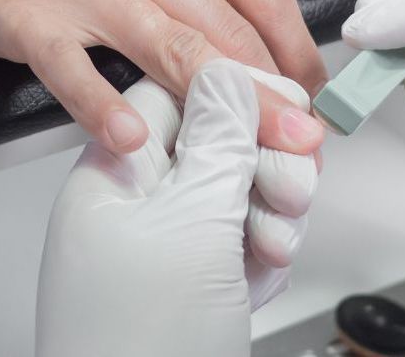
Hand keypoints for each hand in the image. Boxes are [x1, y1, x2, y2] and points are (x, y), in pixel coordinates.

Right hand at [0, 0, 326, 154]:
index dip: (291, 36)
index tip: (309, 80)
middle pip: (223, 21)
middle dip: (276, 85)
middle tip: (304, 134)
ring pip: (168, 45)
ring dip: (223, 106)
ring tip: (255, 148)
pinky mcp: (21, 16)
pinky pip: (72, 70)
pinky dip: (105, 108)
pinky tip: (134, 143)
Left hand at [36, 60, 317, 356]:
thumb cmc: (135, 346)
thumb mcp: (189, 224)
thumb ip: (218, 140)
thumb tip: (227, 74)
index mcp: (113, 175)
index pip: (179, 96)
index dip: (239, 95)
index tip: (291, 107)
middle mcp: (136, 206)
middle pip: (219, 144)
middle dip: (265, 163)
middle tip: (285, 192)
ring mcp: (166, 248)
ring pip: (240, 194)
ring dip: (272, 212)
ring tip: (272, 244)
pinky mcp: (193, 284)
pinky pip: (244, 244)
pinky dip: (263, 255)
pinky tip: (261, 277)